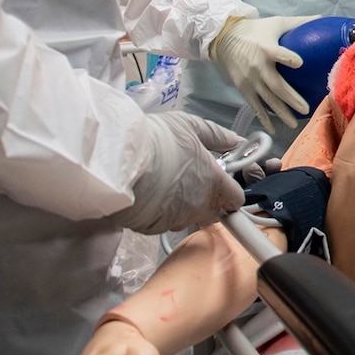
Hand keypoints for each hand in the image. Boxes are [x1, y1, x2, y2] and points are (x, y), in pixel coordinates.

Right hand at [116, 112, 244, 233]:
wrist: (118, 162)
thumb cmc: (156, 141)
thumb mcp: (189, 126)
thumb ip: (218, 136)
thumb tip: (236, 141)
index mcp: (214, 182)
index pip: (236, 199)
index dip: (230, 191)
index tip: (222, 183)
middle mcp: (200, 205)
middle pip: (214, 213)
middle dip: (208, 201)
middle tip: (191, 182)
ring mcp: (178, 219)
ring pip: (188, 218)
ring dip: (183, 207)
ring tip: (165, 185)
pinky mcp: (155, 228)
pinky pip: (165, 222)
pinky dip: (161, 212)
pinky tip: (151, 194)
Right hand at [210, 15, 322, 117]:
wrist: (225, 38)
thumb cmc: (256, 30)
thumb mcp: (276, 22)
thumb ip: (299, 22)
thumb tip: (322, 18)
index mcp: (267, 48)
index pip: (278, 54)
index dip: (288, 58)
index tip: (299, 63)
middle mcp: (258, 66)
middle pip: (276, 85)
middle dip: (291, 99)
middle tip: (305, 109)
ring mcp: (250, 80)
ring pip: (267, 99)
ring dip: (281, 113)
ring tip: (294, 123)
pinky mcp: (243, 88)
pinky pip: (255, 106)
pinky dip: (264, 118)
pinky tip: (273, 129)